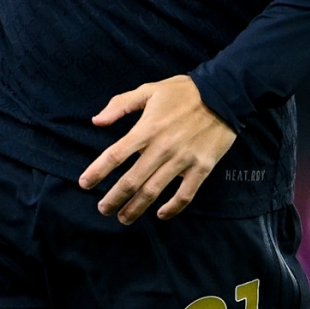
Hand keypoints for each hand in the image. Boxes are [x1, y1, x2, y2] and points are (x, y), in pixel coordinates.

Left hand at [80, 75, 236, 223]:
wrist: (224, 93)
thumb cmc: (184, 91)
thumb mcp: (149, 90)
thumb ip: (120, 105)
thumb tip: (96, 121)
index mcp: (146, 129)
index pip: (115, 155)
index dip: (97, 172)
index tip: (84, 184)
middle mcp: (162, 148)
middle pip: (131, 181)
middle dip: (114, 198)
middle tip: (103, 209)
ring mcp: (183, 160)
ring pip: (154, 191)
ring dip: (136, 208)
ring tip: (124, 218)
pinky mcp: (202, 168)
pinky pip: (185, 194)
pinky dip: (172, 208)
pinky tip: (161, 215)